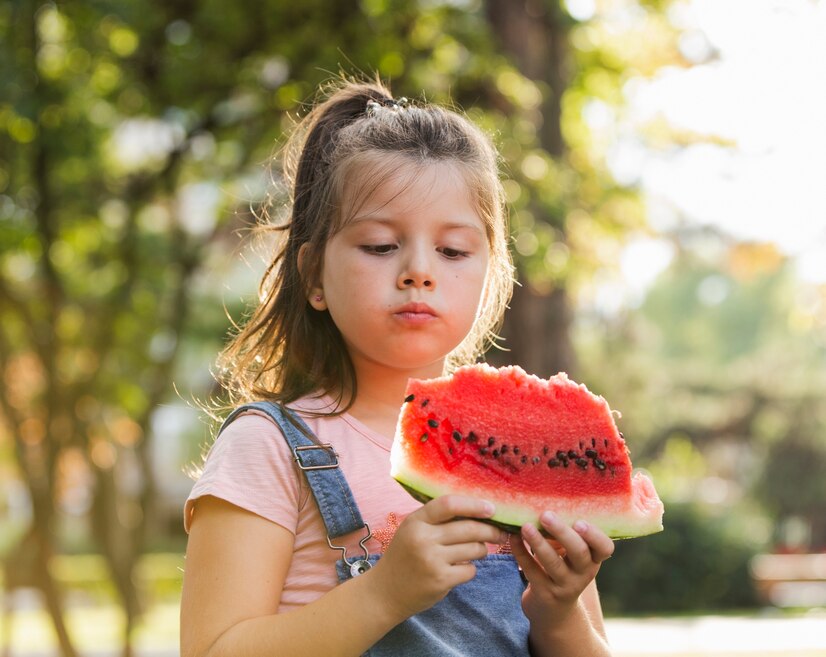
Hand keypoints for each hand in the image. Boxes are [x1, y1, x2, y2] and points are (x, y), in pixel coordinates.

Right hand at [370, 495, 506, 618]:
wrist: (385, 591)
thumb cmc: (404, 556)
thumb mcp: (412, 529)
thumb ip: (437, 519)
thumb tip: (476, 510)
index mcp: (416, 521)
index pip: (449, 504)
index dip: (474, 504)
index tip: (491, 508)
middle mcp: (423, 538)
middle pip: (469, 528)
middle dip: (490, 530)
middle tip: (500, 533)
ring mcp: (432, 560)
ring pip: (474, 549)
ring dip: (481, 549)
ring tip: (477, 550)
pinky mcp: (440, 580)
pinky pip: (470, 570)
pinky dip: (470, 569)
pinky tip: (460, 569)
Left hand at [510, 511, 613, 624]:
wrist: (553, 611)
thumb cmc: (562, 568)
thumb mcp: (571, 554)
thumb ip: (567, 532)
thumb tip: (546, 496)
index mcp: (593, 559)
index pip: (605, 548)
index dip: (595, 535)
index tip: (579, 521)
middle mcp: (583, 573)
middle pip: (579, 553)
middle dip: (563, 533)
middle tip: (546, 515)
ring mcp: (565, 586)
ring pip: (554, 564)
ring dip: (538, 543)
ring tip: (525, 526)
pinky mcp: (545, 594)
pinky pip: (532, 571)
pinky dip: (521, 553)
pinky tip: (512, 538)